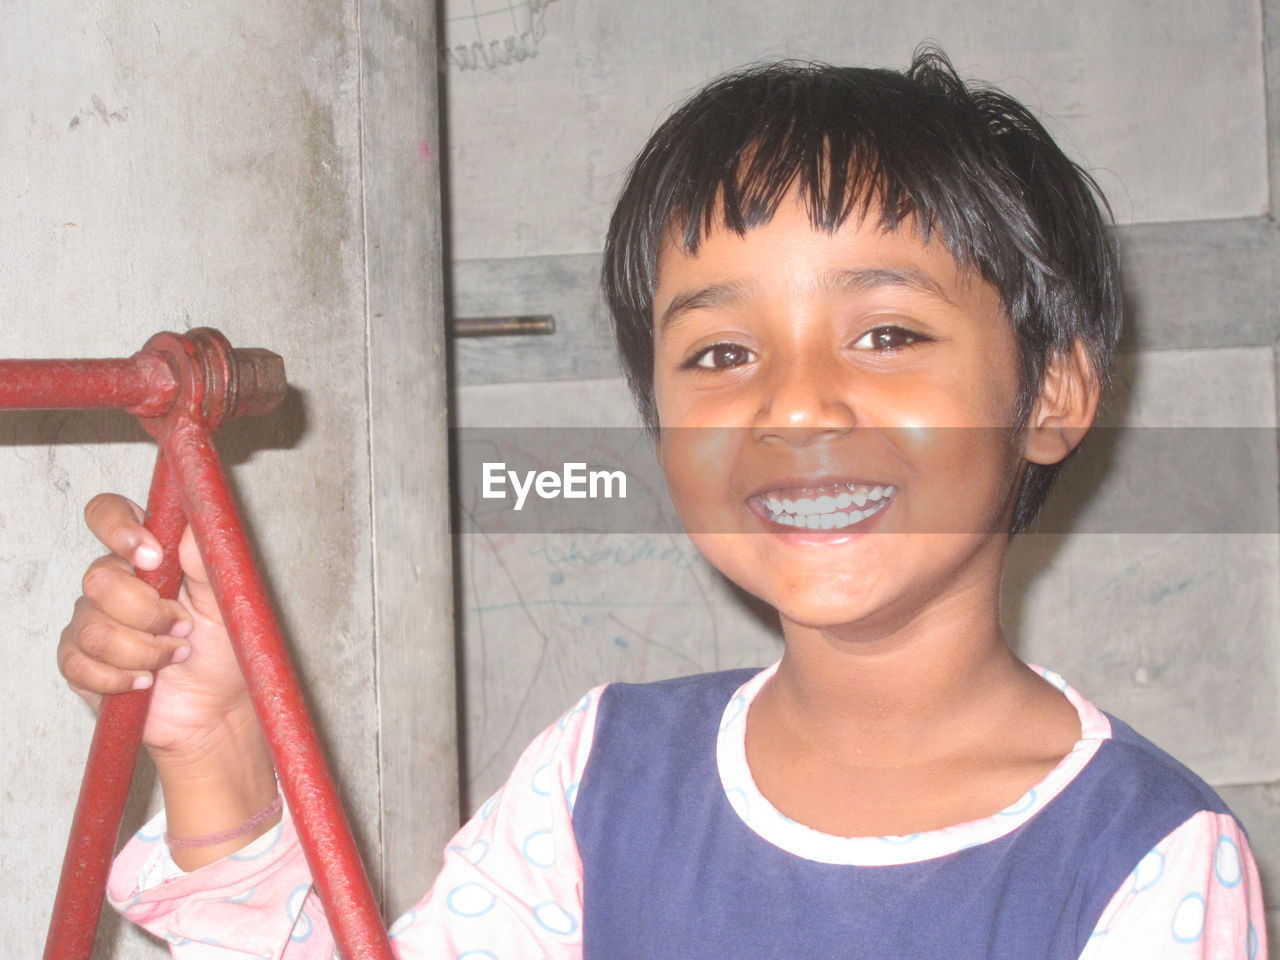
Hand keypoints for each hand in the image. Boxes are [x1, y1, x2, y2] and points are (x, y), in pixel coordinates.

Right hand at [58, 493, 257, 761]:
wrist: (217, 708)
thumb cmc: (224, 648)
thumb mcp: (228, 599)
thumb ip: (206, 559)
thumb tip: (191, 522)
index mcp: (149, 555)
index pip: (109, 515)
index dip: (118, 527)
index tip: (151, 556)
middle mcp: (115, 582)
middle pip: (99, 578)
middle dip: (147, 612)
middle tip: (183, 629)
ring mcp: (92, 621)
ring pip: (93, 628)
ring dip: (144, 650)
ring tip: (175, 657)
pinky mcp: (80, 662)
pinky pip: (79, 663)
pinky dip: (121, 678)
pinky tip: (146, 682)